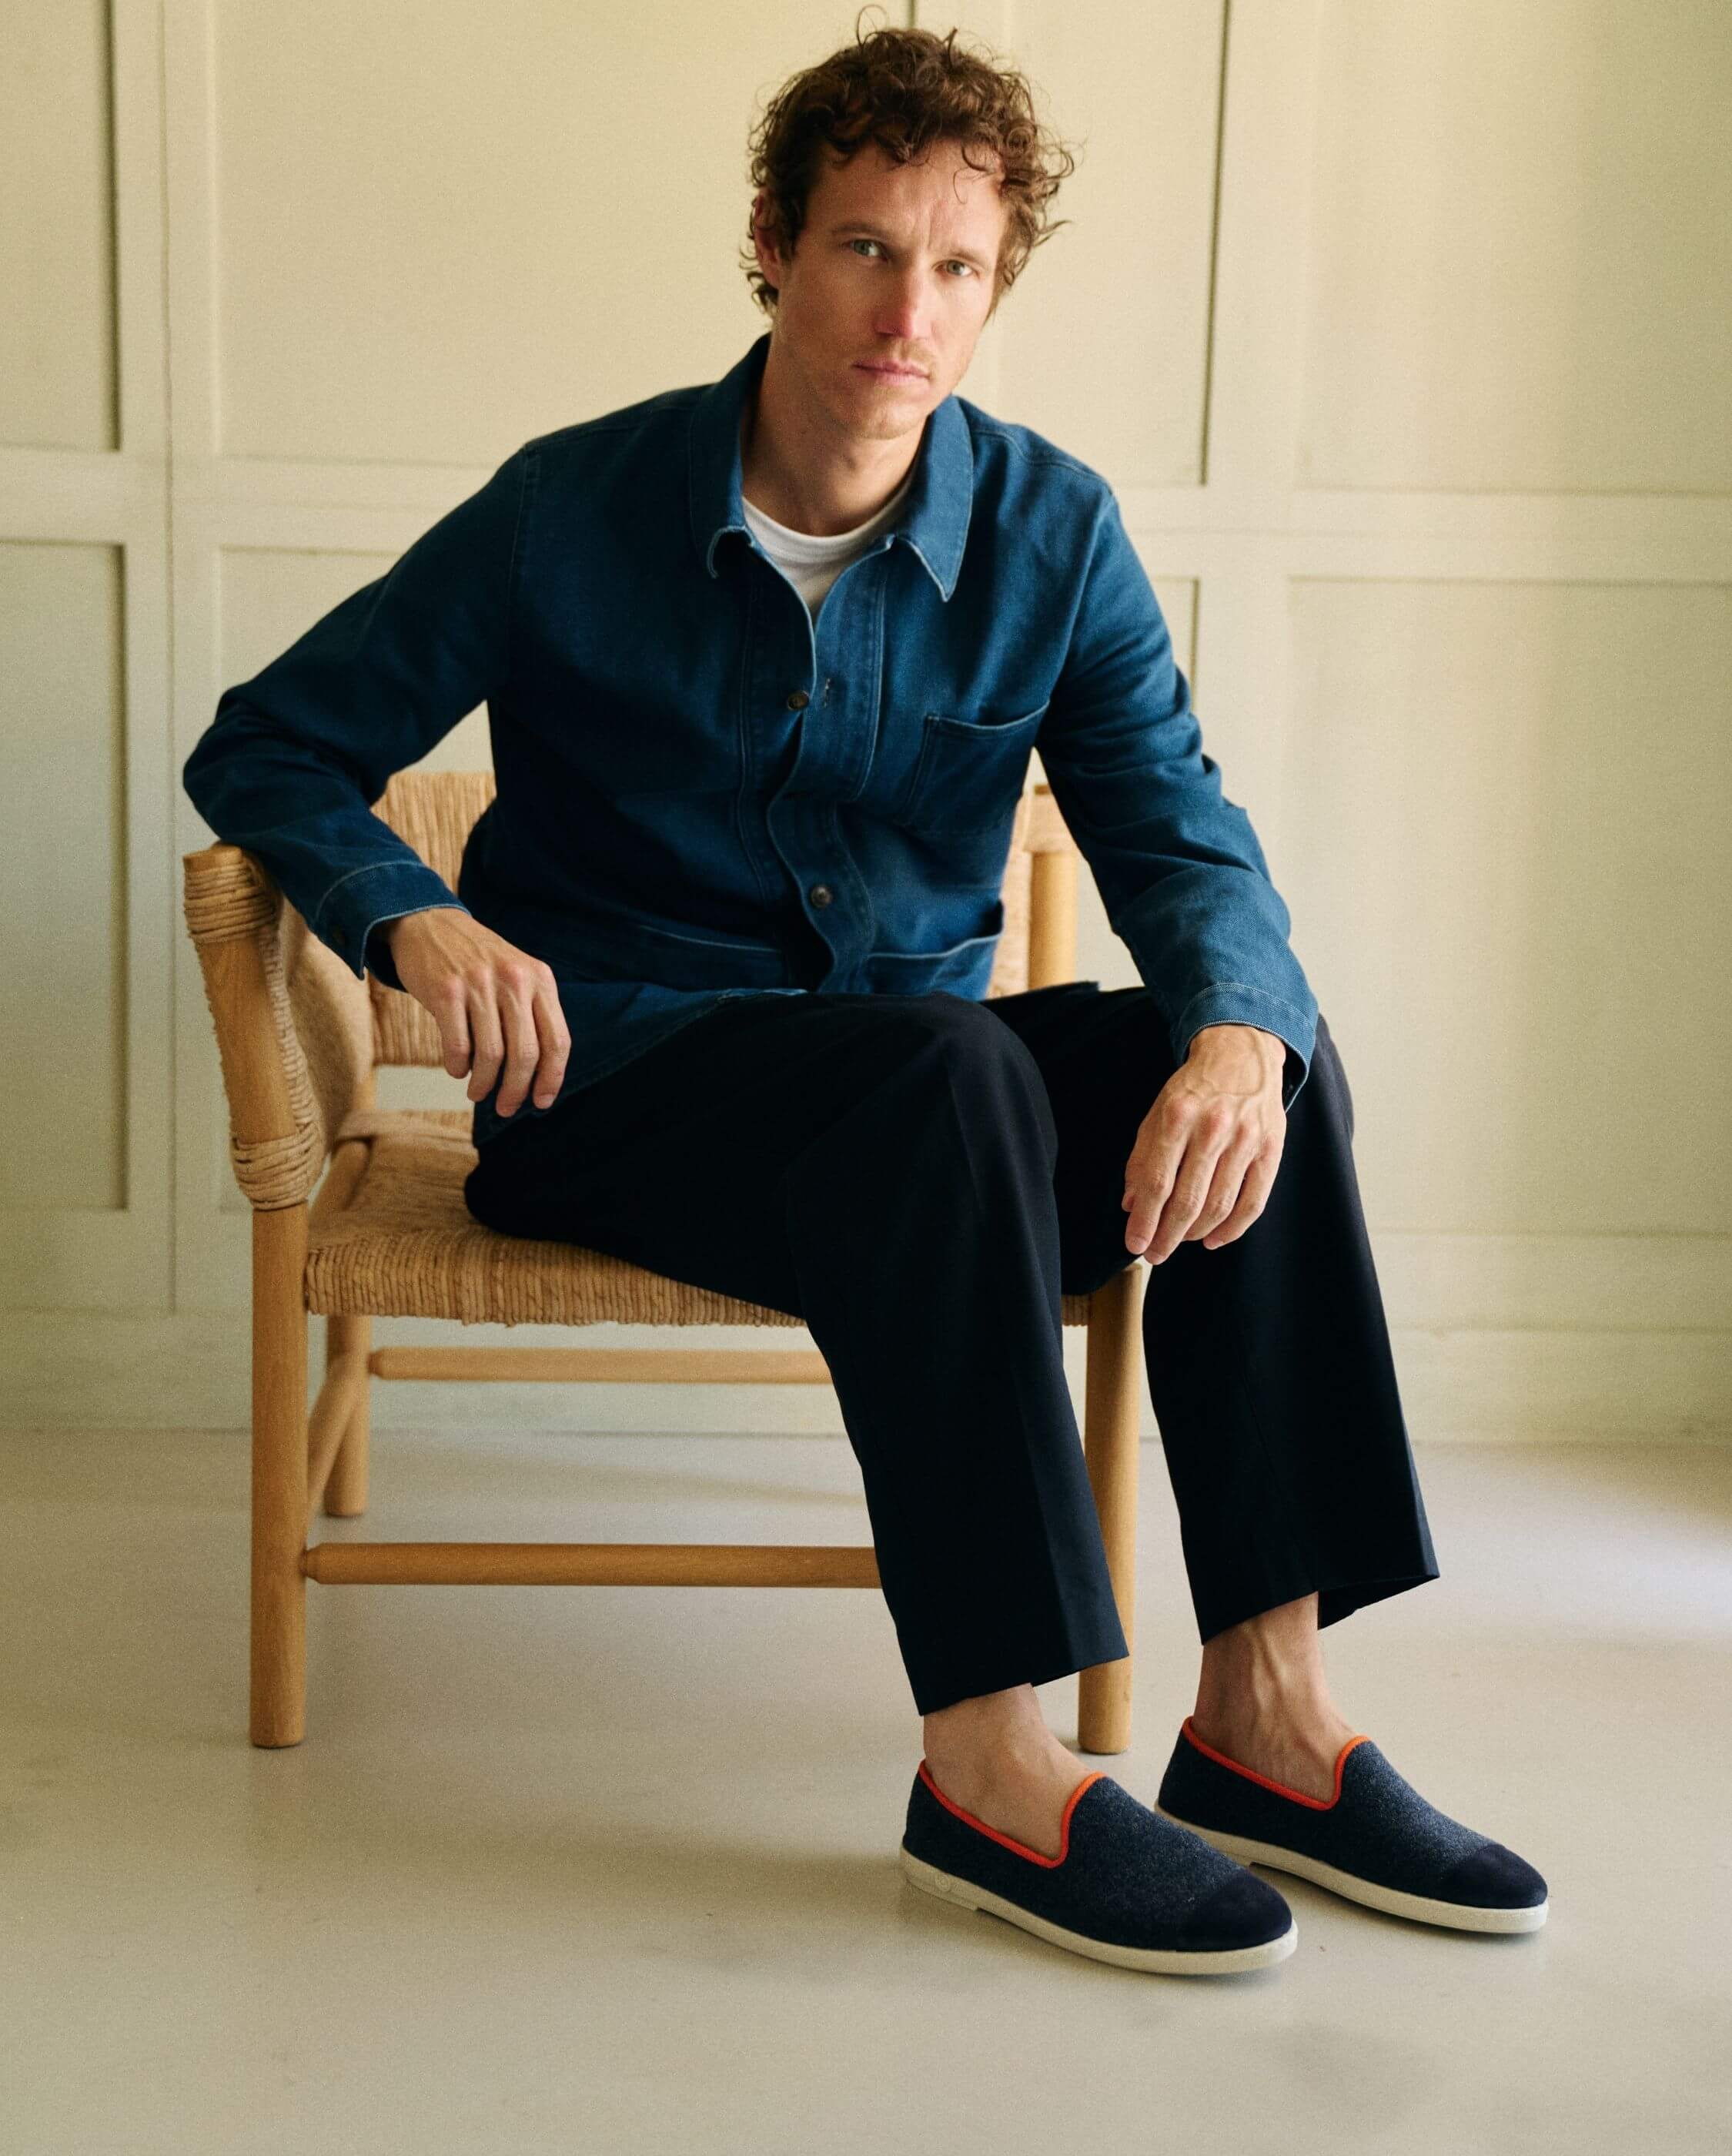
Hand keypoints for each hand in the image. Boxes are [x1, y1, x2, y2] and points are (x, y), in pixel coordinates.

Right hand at [382, 909, 570, 1117]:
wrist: (428, 923)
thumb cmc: (476, 960)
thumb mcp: (517, 974)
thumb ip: (532, 1014)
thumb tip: (538, 1076)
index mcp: (540, 979)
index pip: (557, 1040)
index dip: (552, 1078)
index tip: (541, 1102)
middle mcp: (515, 980)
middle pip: (526, 1054)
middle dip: (516, 1091)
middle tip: (505, 1107)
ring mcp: (480, 984)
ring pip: (491, 1055)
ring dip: (484, 1084)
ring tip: (478, 1092)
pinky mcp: (446, 990)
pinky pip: (457, 1046)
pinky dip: (457, 1067)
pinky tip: (457, 1069)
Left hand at [1120, 1024, 1285, 1262]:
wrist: (1242, 1054)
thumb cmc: (1195, 1088)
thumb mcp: (1157, 1112)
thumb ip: (1142, 1157)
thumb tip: (1131, 1204)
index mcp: (1177, 1116)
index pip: (1157, 1181)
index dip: (1144, 1219)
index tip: (1134, 1243)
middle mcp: (1213, 1128)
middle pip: (1188, 1199)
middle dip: (1167, 1235)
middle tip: (1154, 1254)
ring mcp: (1246, 1140)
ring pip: (1219, 1205)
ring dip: (1195, 1234)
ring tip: (1178, 1242)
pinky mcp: (1271, 1149)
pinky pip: (1253, 1202)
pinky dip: (1232, 1229)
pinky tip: (1213, 1240)